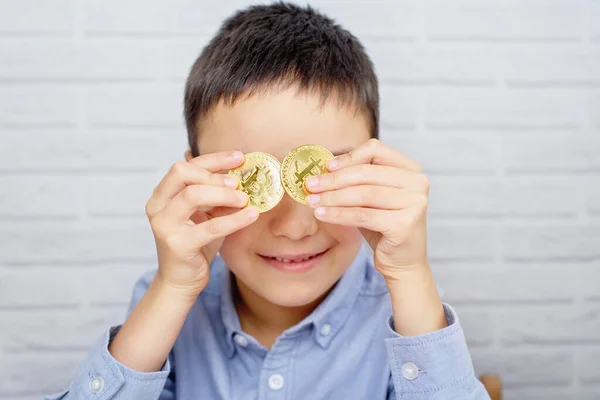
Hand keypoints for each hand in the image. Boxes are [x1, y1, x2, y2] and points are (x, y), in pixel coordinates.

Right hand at [145, 151, 258, 297]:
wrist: (181, 280)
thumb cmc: (195, 244)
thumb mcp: (206, 214)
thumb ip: (215, 194)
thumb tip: (239, 172)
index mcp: (162, 194)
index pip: (185, 166)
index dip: (214, 159)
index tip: (239, 157)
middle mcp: (157, 206)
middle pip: (182, 173)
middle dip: (214, 174)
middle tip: (238, 182)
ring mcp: (164, 225)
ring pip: (192, 196)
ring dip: (223, 194)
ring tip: (244, 199)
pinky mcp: (178, 244)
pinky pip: (210, 227)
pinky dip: (234, 220)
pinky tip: (251, 215)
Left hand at [305, 139, 428, 279]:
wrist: (402, 262)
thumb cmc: (383, 227)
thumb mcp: (371, 197)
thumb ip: (356, 180)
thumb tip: (322, 168)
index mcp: (411, 169)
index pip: (376, 150)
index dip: (348, 156)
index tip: (326, 166)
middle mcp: (418, 183)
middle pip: (366, 173)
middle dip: (334, 179)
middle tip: (310, 185)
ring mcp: (414, 203)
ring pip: (363, 194)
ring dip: (332, 197)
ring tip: (312, 201)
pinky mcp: (404, 224)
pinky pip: (362, 215)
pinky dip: (338, 214)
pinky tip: (321, 214)